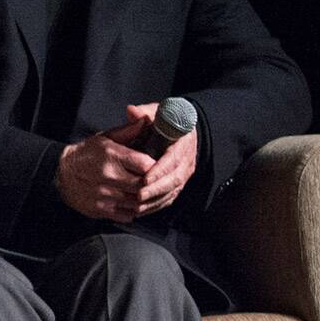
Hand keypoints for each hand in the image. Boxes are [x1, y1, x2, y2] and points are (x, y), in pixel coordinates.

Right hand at [56, 116, 161, 222]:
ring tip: (148, 192)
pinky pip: (127, 215)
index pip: (146, 165)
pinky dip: (135, 210)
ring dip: (146, 199)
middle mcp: (107, 176)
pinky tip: (134, 202)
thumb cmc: (86, 154)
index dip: (156, 166)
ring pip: (138, 202)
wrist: (60, 174)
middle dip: (152, 184)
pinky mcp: (100, 210)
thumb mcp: (106, 138)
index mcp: (111, 156)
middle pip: (144, 186)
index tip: (158, 166)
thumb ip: (129, 131)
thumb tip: (147, 120)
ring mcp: (103, 195)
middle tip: (156, 181)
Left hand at [120, 101, 199, 217]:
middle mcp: (187, 157)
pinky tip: (143, 210)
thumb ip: (143, 113)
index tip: (145, 178)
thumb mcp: (154, 112)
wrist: (176, 127)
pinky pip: (171, 196)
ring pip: (173, 190)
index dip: (160, 170)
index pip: (173, 158)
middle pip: (175, 178)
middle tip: (138, 196)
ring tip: (138, 206)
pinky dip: (158, 204)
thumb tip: (132, 111)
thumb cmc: (162, 119)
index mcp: (182, 141)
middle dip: (156, 189)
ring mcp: (185, 171)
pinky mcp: (180, 181)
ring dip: (156, 200)